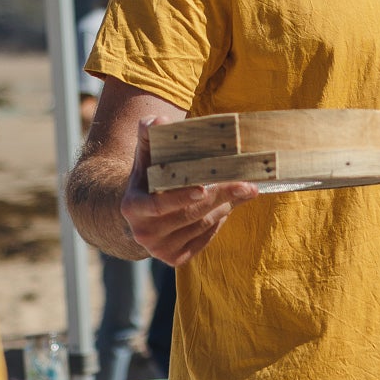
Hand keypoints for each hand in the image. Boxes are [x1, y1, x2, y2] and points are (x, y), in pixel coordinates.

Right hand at [119, 119, 258, 266]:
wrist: (137, 210)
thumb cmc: (147, 175)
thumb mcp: (145, 153)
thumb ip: (150, 133)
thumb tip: (159, 121)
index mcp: (133, 207)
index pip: (159, 205)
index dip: (182, 198)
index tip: (205, 187)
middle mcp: (143, 233)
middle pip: (190, 215)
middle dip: (221, 197)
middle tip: (247, 184)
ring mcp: (159, 249)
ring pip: (201, 225)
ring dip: (225, 206)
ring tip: (241, 189)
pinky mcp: (175, 258)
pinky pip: (205, 239)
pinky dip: (219, 221)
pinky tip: (226, 205)